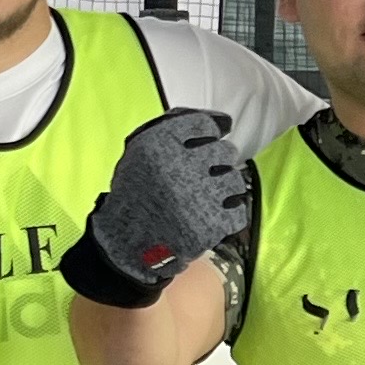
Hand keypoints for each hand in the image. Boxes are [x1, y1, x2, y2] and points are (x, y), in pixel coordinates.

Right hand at [61, 107, 252, 307]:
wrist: (126, 244)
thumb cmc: (136, 192)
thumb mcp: (139, 151)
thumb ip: (174, 126)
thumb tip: (224, 120)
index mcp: (158, 145)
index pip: (205, 125)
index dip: (206, 136)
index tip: (198, 149)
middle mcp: (179, 167)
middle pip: (226, 151)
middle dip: (216, 163)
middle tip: (199, 178)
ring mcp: (198, 197)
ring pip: (235, 180)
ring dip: (223, 190)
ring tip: (204, 199)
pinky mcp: (211, 225)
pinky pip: (239, 211)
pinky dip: (228, 215)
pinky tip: (210, 217)